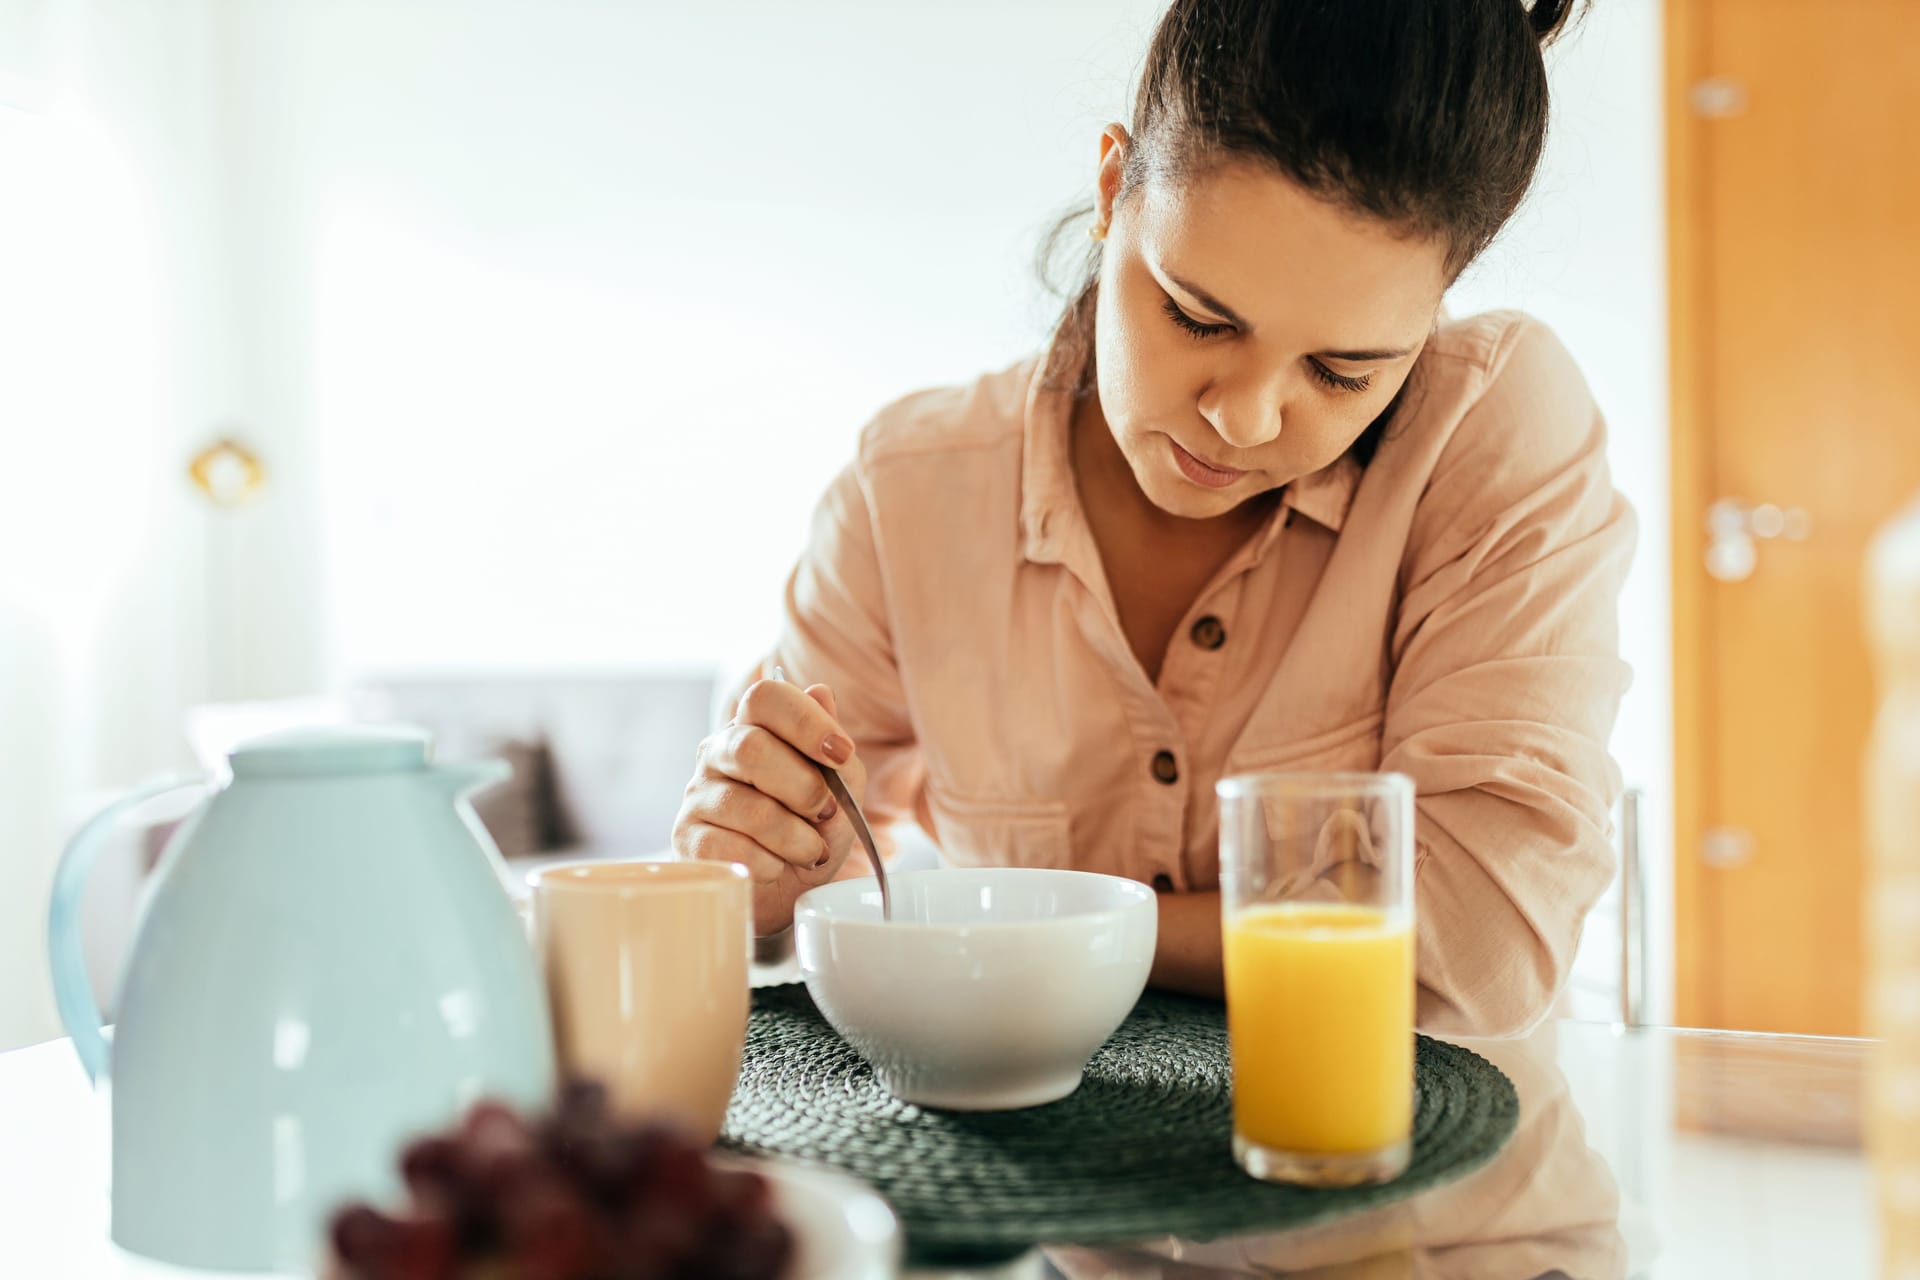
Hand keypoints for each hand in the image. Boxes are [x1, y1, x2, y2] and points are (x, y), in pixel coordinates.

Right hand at [672, 676, 866, 935]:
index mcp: (755, 727)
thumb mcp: (840, 792)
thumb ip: (836, 751)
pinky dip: (768, 864)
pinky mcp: (686, 839)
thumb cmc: (810, 831)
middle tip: (825, 812)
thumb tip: (821, 693)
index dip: (806, 721)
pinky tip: (776, 866)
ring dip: (795, 838)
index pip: (765, 697)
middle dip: (804, 787)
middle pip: (752, 748)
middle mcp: (718, 752)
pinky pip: (732, 849)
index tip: (841, 754)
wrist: (781, 890)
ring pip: (748, 808)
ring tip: (810, 851)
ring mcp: (697, 794)